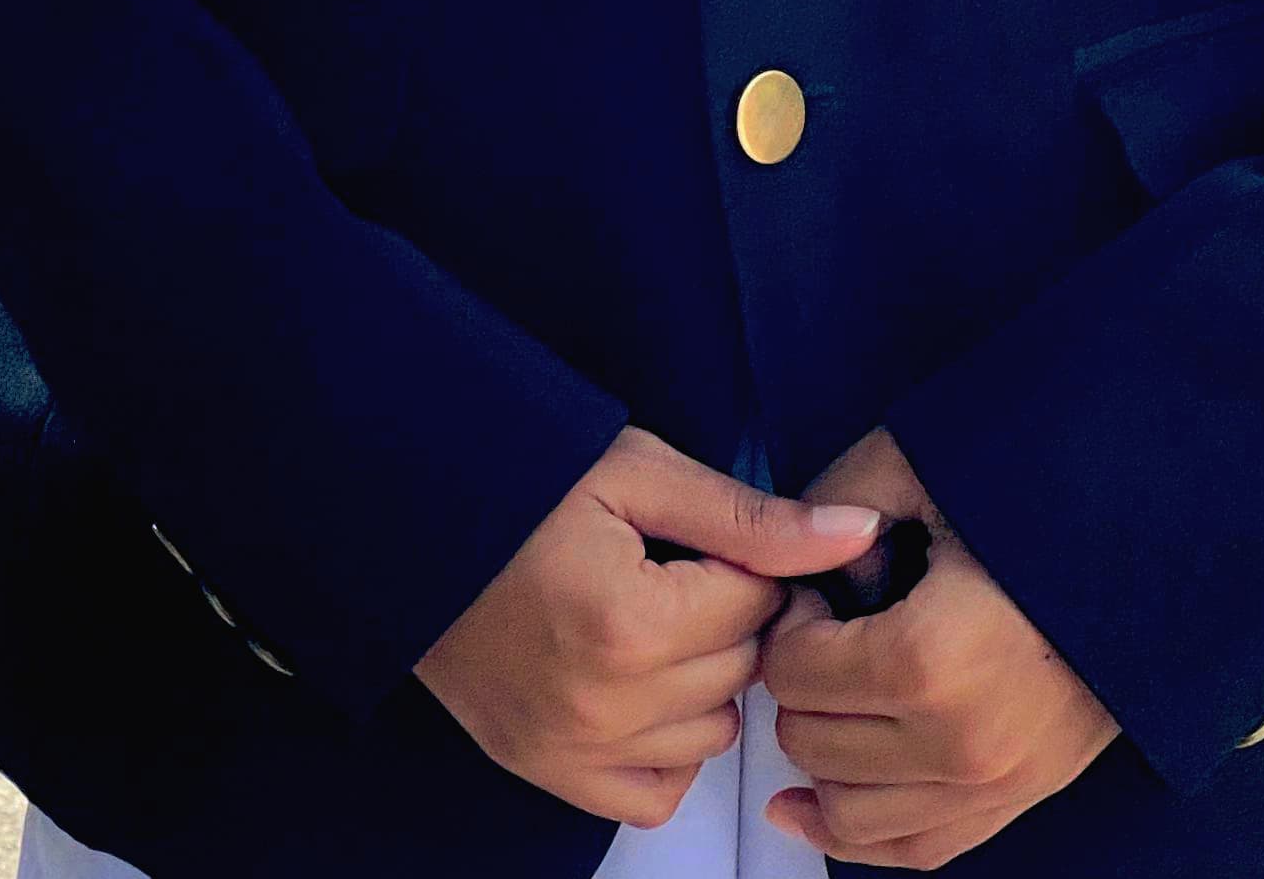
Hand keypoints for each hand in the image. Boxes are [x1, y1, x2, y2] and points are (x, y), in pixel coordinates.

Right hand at [415, 429, 878, 826]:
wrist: (407, 522)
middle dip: (728, 616)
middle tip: (679, 571)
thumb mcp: (636, 473)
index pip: (756, 606)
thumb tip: (856, 537)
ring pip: (711, 735)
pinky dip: (666, 745)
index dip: (745, 562)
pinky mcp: (546, 770)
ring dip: (703, 680)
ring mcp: (569, 750)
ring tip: (656, 618)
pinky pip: (655, 791)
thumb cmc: (520, 482)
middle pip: (739, 671)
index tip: (706, 537)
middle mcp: (600, 705)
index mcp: (625, 622)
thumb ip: (752, 518)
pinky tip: (641, 681)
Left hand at [761, 430, 1117, 866]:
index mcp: (928, 659)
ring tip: (838, 691)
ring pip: (848, 813)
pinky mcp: (1018, 800)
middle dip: (801, 681)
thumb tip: (779, 547)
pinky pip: (913, 850)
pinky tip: (809, 804)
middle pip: (810, 740)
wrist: (1152, 548)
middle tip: (832, 627)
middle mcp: (958, 743)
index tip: (822, 586)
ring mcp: (994, 785)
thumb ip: (835, 499)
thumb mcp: (925, 466)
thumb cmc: (1037, 499)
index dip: (790, 619)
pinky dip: (853, 832)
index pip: (793, 670)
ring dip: (821, 754)